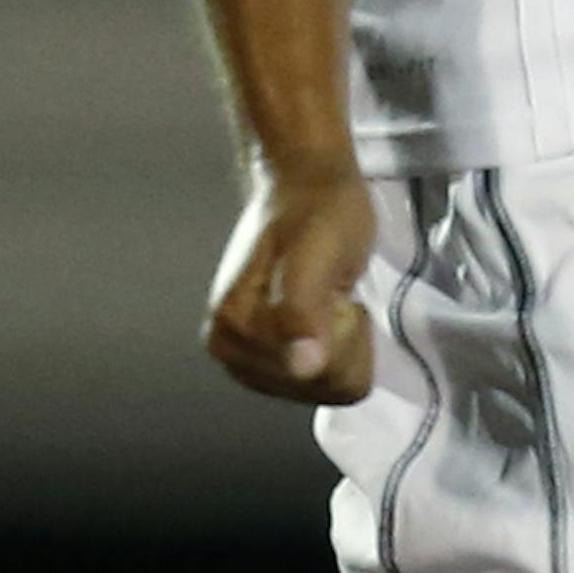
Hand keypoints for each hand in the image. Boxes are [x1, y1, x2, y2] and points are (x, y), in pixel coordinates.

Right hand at [205, 159, 376, 404]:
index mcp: (233, 329)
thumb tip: (302, 368)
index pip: (319, 374)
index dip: (343, 330)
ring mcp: (249, 360)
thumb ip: (303, 311)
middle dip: (342, 337)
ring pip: (325, 387)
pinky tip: (323, 312)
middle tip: (328, 289)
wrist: (307, 185)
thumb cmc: (320, 212)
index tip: (329, 287)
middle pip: (321, 386)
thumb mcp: (318, 254)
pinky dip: (337, 349)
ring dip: (341, 343)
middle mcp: (230, 353)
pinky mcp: (268, 360)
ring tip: (325, 297)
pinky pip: (323, 382)